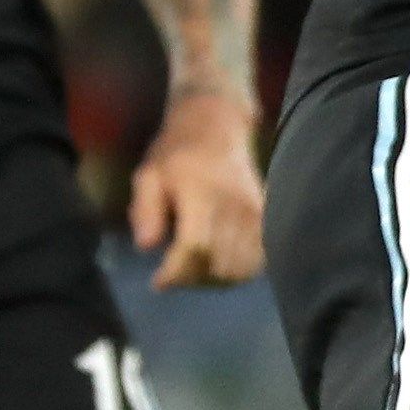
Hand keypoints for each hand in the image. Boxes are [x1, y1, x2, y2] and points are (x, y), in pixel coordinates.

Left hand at [128, 97, 267, 288]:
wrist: (218, 127)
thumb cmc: (177, 153)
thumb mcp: (148, 174)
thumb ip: (145, 209)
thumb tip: (146, 246)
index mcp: (200, 194)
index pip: (195, 247)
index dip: (176, 272)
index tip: (158, 281)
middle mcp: (232, 207)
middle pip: (217, 264)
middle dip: (191, 279)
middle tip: (173, 274)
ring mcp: (254, 214)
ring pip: (239, 267)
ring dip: (213, 280)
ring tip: (194, 272)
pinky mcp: (265, 219)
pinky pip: (258, 260)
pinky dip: (238, 273)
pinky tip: (219, 267)